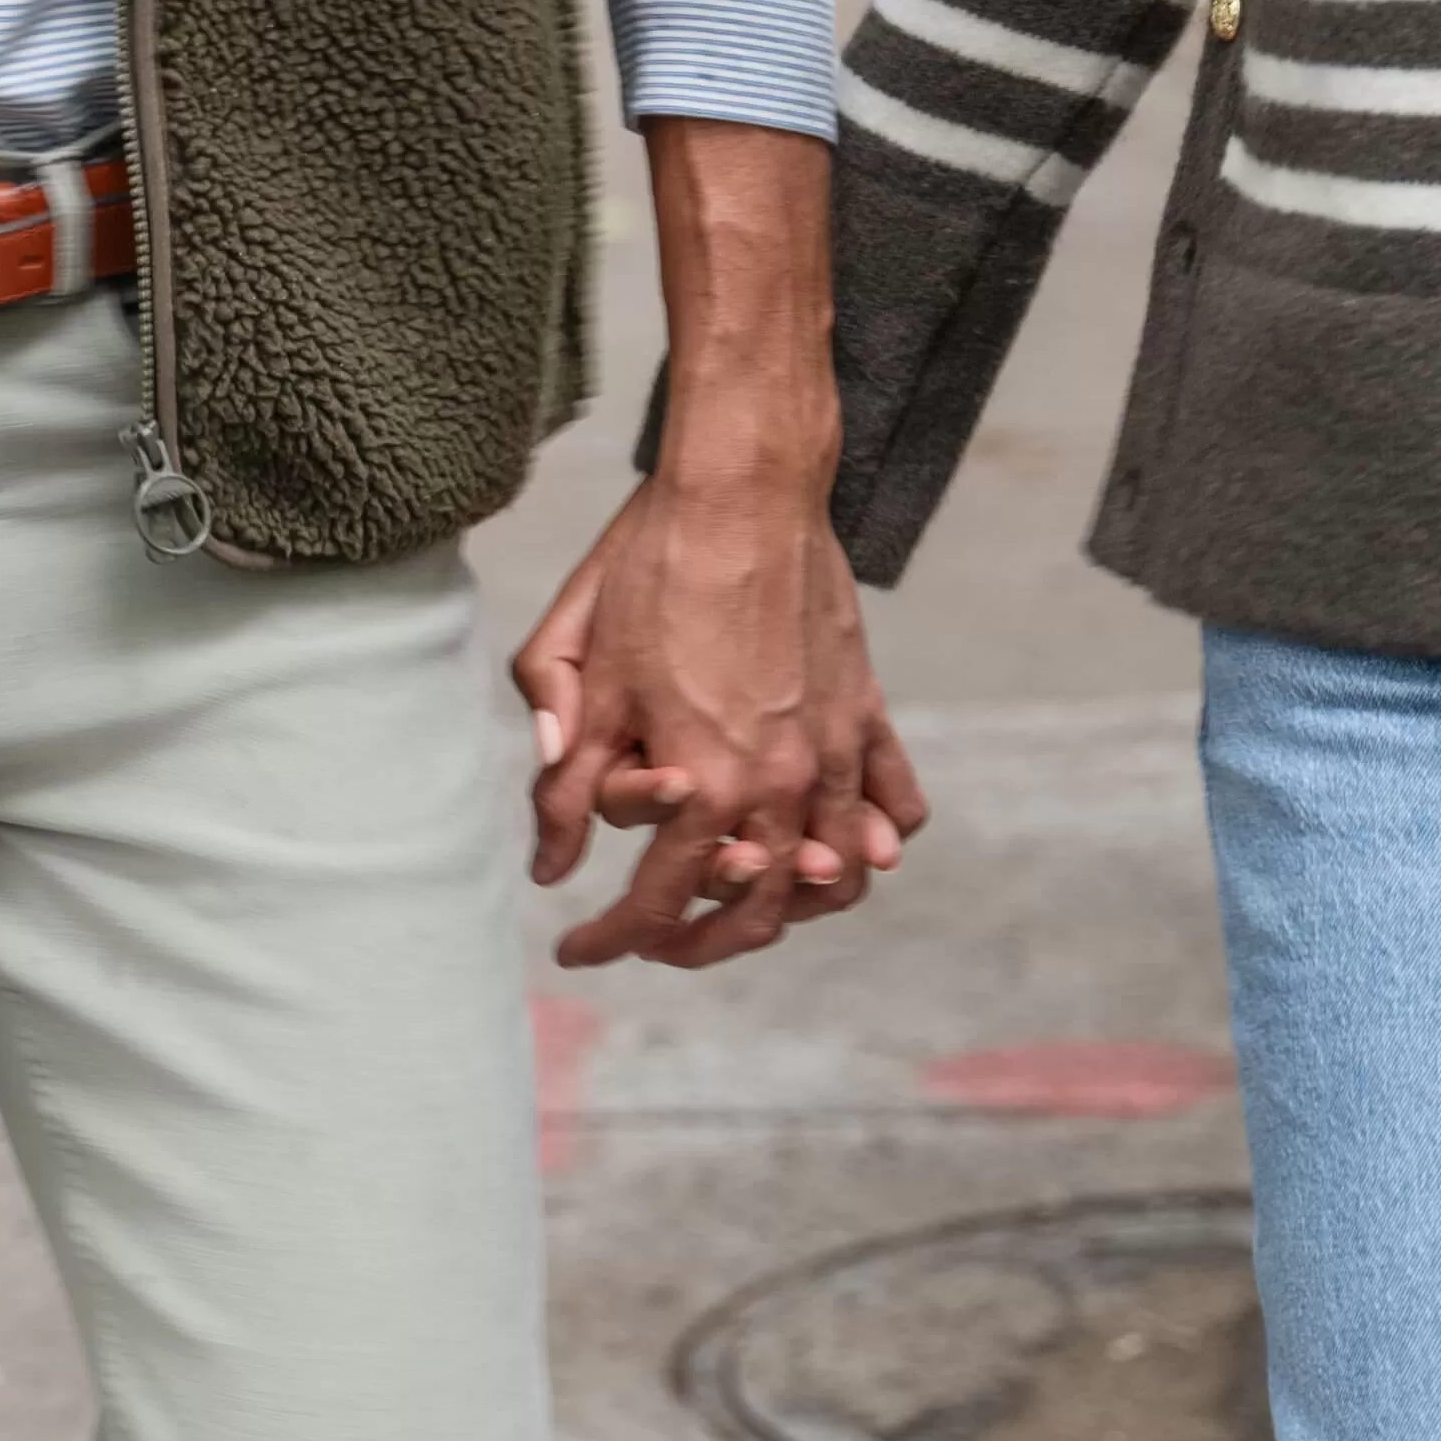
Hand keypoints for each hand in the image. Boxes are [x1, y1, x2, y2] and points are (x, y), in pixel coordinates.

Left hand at [516, 460, 926, 970]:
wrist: (743, 491)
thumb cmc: (651, 571)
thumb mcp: (583, 676)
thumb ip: (563, 786)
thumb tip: (549, 869)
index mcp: (701, 787)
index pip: (654, 905)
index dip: (610, 941)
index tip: (577, 950)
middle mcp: (778, 786)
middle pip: (753, 915)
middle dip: (697, 946)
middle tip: (653, 941)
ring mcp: (832, 754)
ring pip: (835, 881)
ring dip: (791, 911)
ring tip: (744, 902)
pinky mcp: (864, 714)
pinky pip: (891, 809)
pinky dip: (870, 845)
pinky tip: (835, 846)